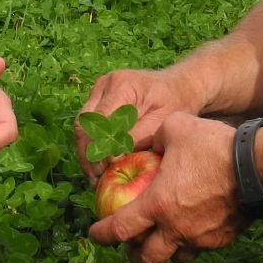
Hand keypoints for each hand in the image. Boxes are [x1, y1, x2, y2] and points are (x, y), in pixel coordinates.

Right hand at [76, 66, 196, 179]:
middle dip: (88, 153)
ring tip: (95, 176)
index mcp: (122, 86)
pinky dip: (91, 144)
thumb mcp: (161, 121)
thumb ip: (137, 137)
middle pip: (85, 122)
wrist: (179, 84)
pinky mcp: (100, 97)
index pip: (100, 120)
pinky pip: (89, 123)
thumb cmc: (175, 102)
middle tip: (96, 178)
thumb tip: (112, 156)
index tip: (106, 169)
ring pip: (83, 124)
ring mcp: (100, 89)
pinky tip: (98, 164)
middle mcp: (105, 84)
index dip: (99, 147)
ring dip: (86, 151)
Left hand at [88, 112, 246, 262]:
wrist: (258, 166)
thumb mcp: (175, 128)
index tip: (94, 234)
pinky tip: (192, 228)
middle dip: (133, 255)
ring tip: (161, 241)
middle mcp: (176, 228)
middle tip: (129, 247)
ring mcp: (201, 237)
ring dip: (164, 252)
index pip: (120, 230)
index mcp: (157, 205)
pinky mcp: (223, 238)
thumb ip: (154, 137)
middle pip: (147, 258)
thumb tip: (147, 143)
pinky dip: (191, 243)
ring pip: (176, 258)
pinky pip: (201, 248)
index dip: (102, 235)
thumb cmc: (213, 146)